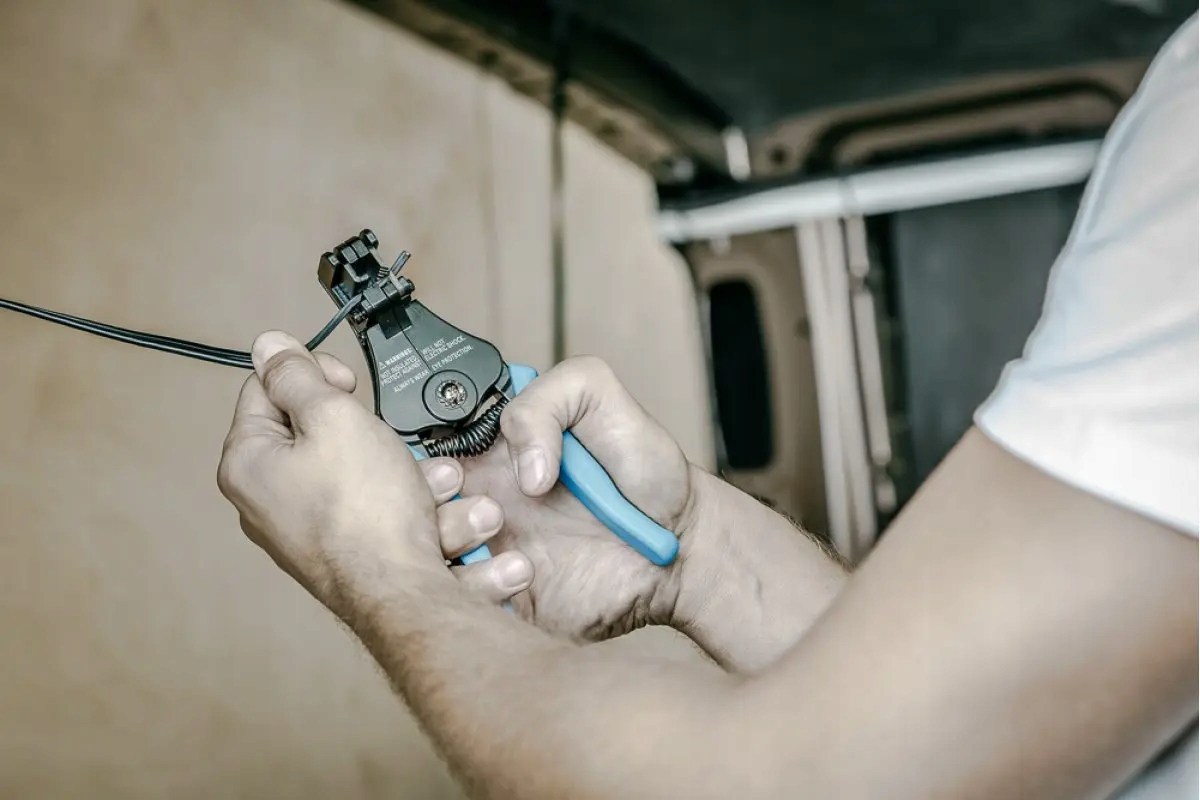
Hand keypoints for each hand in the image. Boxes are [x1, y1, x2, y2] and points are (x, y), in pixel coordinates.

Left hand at [216, 331, 457, 615]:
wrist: (402, 594)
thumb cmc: (364, 512)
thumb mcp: (334, 417)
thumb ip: (299, 377)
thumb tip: (267, 346)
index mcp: (249, 463)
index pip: (267, 391)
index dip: (313, 375)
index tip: (347, 384)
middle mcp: (269, 503)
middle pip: (322, 435)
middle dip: (376, 433)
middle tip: (393, 442)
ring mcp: (308, 533)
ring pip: (364, 477)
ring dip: (411, 474)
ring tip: (441, 486)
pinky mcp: (347, 556)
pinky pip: (383, 514)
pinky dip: (415, 509)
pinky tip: (443, 515)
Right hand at [438, 356, 706, 639]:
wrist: (683, 544)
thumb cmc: (644, 472)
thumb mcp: (600, 399)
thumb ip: (546, 401)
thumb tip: (519, 466)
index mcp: (488, 458)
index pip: (420, 459)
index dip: (418, 465)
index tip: (451, 470)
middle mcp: (479, 508)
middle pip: (409, 519)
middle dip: (430, 515)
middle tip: (487, 510)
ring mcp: (490, 558)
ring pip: (427, 571)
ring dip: (454, 558)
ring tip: (517, 550)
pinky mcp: (508, 604)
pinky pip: (467, 614)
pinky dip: (478, 600)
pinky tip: (523, 576)